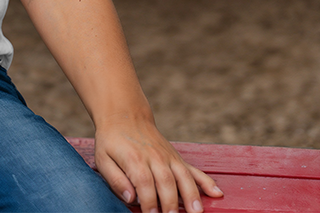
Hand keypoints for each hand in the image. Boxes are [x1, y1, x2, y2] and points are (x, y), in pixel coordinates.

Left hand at [94, 116, 222, 212]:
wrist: (124, 115)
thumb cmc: (111, 141)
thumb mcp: (102, 158)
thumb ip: (115, 179)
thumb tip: (130, 198)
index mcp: (135, 159)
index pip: (144, 183)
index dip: (149, 202)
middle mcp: (154, 157)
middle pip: (166, 182)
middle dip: (171, 204)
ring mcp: (168, 157)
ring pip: (183, 177)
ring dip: (191, 196)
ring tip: (196, 212)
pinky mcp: (176, 158)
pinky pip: (194, 170)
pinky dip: (206, 181)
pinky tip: (217, 193)